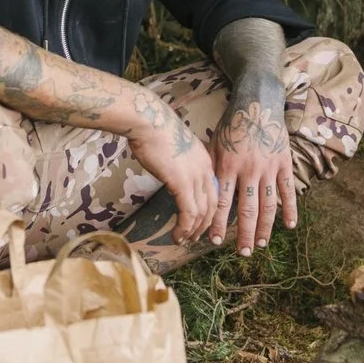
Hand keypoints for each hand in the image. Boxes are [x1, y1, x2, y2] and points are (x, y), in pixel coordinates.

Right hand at [127, 91, 219, 244]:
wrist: (149, 122)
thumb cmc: (155, 131)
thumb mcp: (175, 150)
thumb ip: (180, 164)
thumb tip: (173, 176)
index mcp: (206, 162)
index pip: (214, 193)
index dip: (209, 212)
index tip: (200, 224)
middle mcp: (206, 170)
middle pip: (212, 206)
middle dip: (204, 226)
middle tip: (194, 238)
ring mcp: (196, 177)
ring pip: (202, 213)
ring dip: (193, 230)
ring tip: (183, 240)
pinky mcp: (183, 183)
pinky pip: (189, 212)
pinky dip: (185, 227)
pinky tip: (177, 235)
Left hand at [211, 97, 295, 255]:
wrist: (257, 103)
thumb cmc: (231, 126)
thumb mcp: (215, 145)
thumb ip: (212, 170)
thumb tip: (202, 193)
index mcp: (228, 167)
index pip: (223, 202)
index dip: (219, 223)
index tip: (215, 241)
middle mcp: (249, 170)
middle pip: (247, 210)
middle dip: (245, 234)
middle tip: (244, 252)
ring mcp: (268, 168)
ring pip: (268, 205)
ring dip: (265, 228)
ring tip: (262, 244)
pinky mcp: (284, 163)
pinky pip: (288, 191)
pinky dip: (290, 209)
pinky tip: (289, 226)